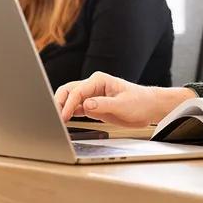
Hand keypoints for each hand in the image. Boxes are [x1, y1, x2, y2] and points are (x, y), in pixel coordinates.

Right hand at [54, 72, 193, 127]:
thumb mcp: (124, 104)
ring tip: (55, 121)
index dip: (68, 104)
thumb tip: (86, 105)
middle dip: (59, 103)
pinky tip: (64, 122)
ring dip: (61, 109)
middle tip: (54, 118)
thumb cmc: (140, 102)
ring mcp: (91, 97)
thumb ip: (104, 104)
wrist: (148, 108)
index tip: (64, 116)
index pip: (77, 91)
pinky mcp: (92, 107)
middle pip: (67, 91)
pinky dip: (68, 114)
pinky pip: (75, 109)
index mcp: (99, 80)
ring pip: (69, 100)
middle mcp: (92, 86)